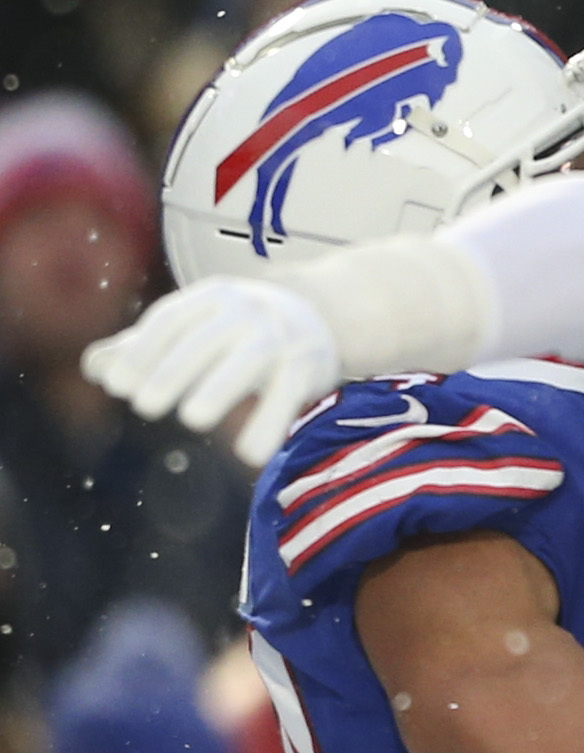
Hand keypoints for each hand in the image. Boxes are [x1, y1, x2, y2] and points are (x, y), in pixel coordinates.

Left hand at [85, 278, 341, 466]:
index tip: (117, 386)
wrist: (320, 312)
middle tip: (145, 405)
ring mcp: (282, 337)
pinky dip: (271, 422)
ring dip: (221, 388)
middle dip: (173, 371)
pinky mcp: (309, 366)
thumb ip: (143, 346)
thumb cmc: (238, 325)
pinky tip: (250, 453)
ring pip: (251, 360)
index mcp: (211, 298)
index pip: (171, 321)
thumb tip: (94, 367)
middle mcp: (248, 311)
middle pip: (207, 339)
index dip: (142, 352)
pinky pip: (289, 393)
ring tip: (192, 419)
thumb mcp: (193, 325)